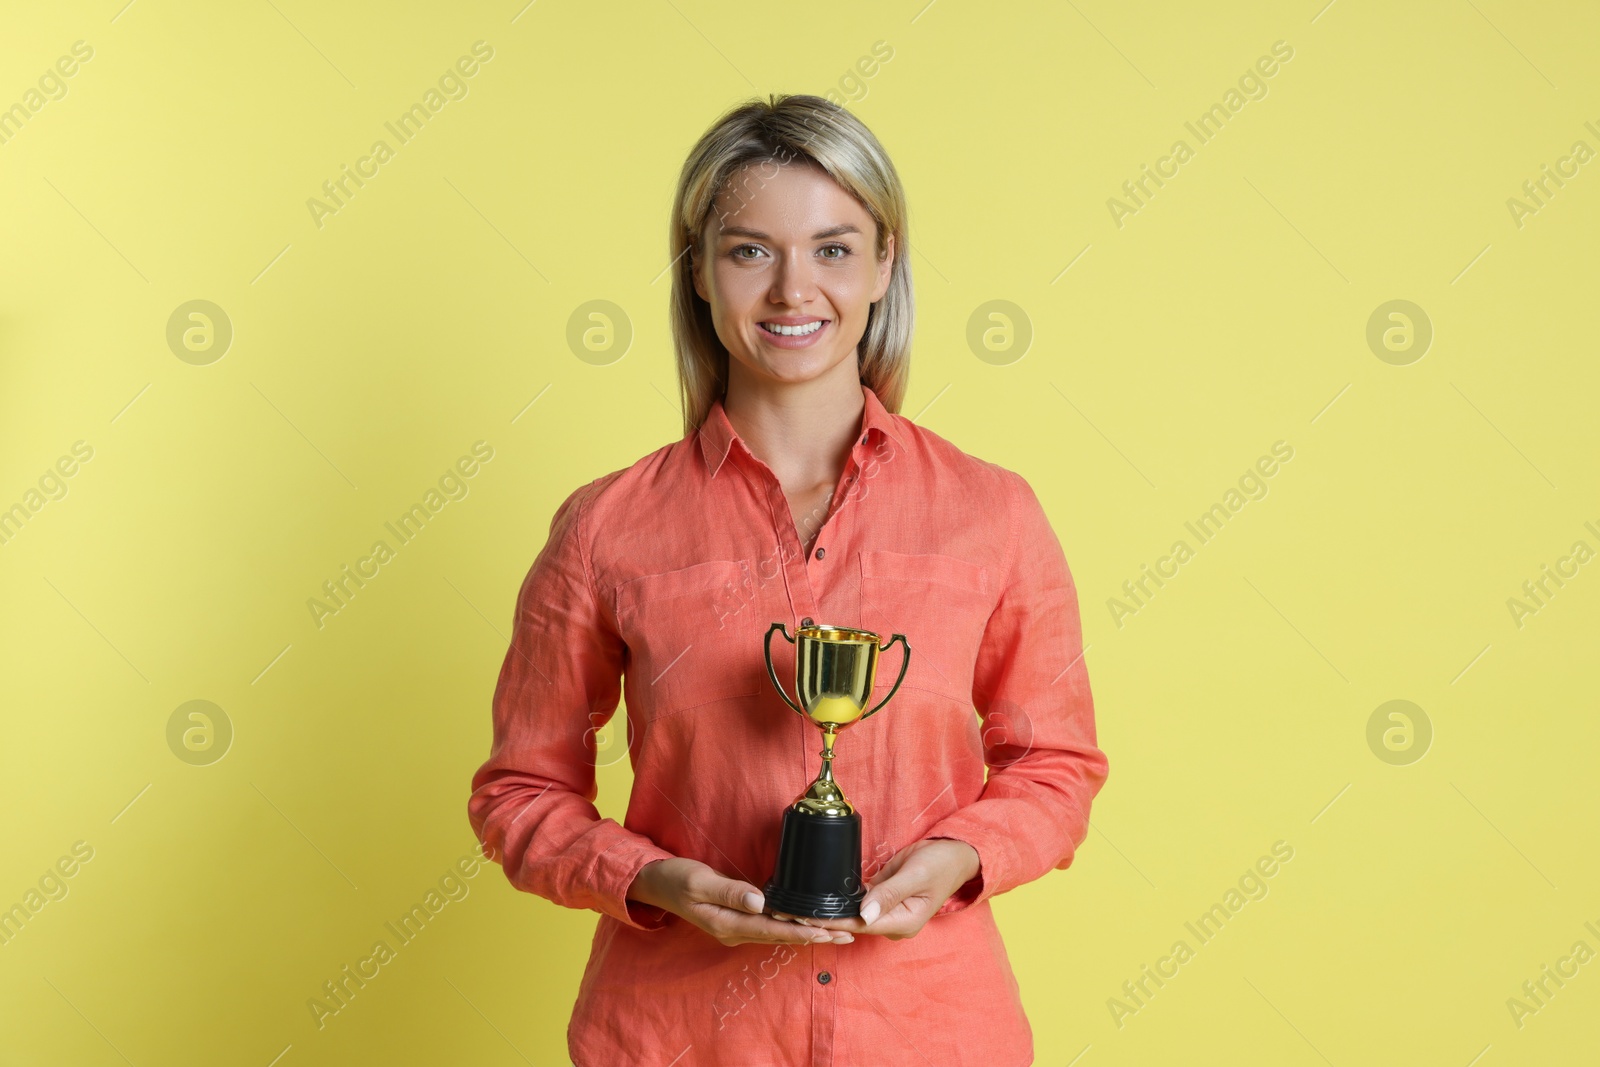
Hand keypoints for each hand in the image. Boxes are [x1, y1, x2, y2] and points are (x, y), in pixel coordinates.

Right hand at [628, 857, 854, 947]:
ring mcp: (736, 927)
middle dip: (814, 936)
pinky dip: (792, 925)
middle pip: (781, 936)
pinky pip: (771, 926)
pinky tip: (808, 922)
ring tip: (836, 932)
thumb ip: (730, 892)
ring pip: (779, 932)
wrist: (657, 883)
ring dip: (807, 932)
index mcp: (727, 925)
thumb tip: (760, 903)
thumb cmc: (676, 879)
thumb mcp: (700, 881)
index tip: (826, 932)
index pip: (772, 931)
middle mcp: (735, 931)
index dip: (801, 932)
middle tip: (846, 935)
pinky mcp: (738, 919)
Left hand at [772, 838, 979, 940]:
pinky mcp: (880, 898)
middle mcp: (892, 922)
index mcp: (902, 923)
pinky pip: (855, 903)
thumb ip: (890, 893)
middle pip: (849, 924)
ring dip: (824, 912)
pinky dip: (836, 902)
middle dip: (820, 920)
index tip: (803, 917)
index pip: (858, 925)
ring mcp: (885, 912)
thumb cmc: (940, 863)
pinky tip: (815, 898)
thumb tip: (863, 914)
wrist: (955, 853)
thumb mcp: (917, 875)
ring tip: (792, 907)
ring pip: (849, 915)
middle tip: (786, 912)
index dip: (829, 923)